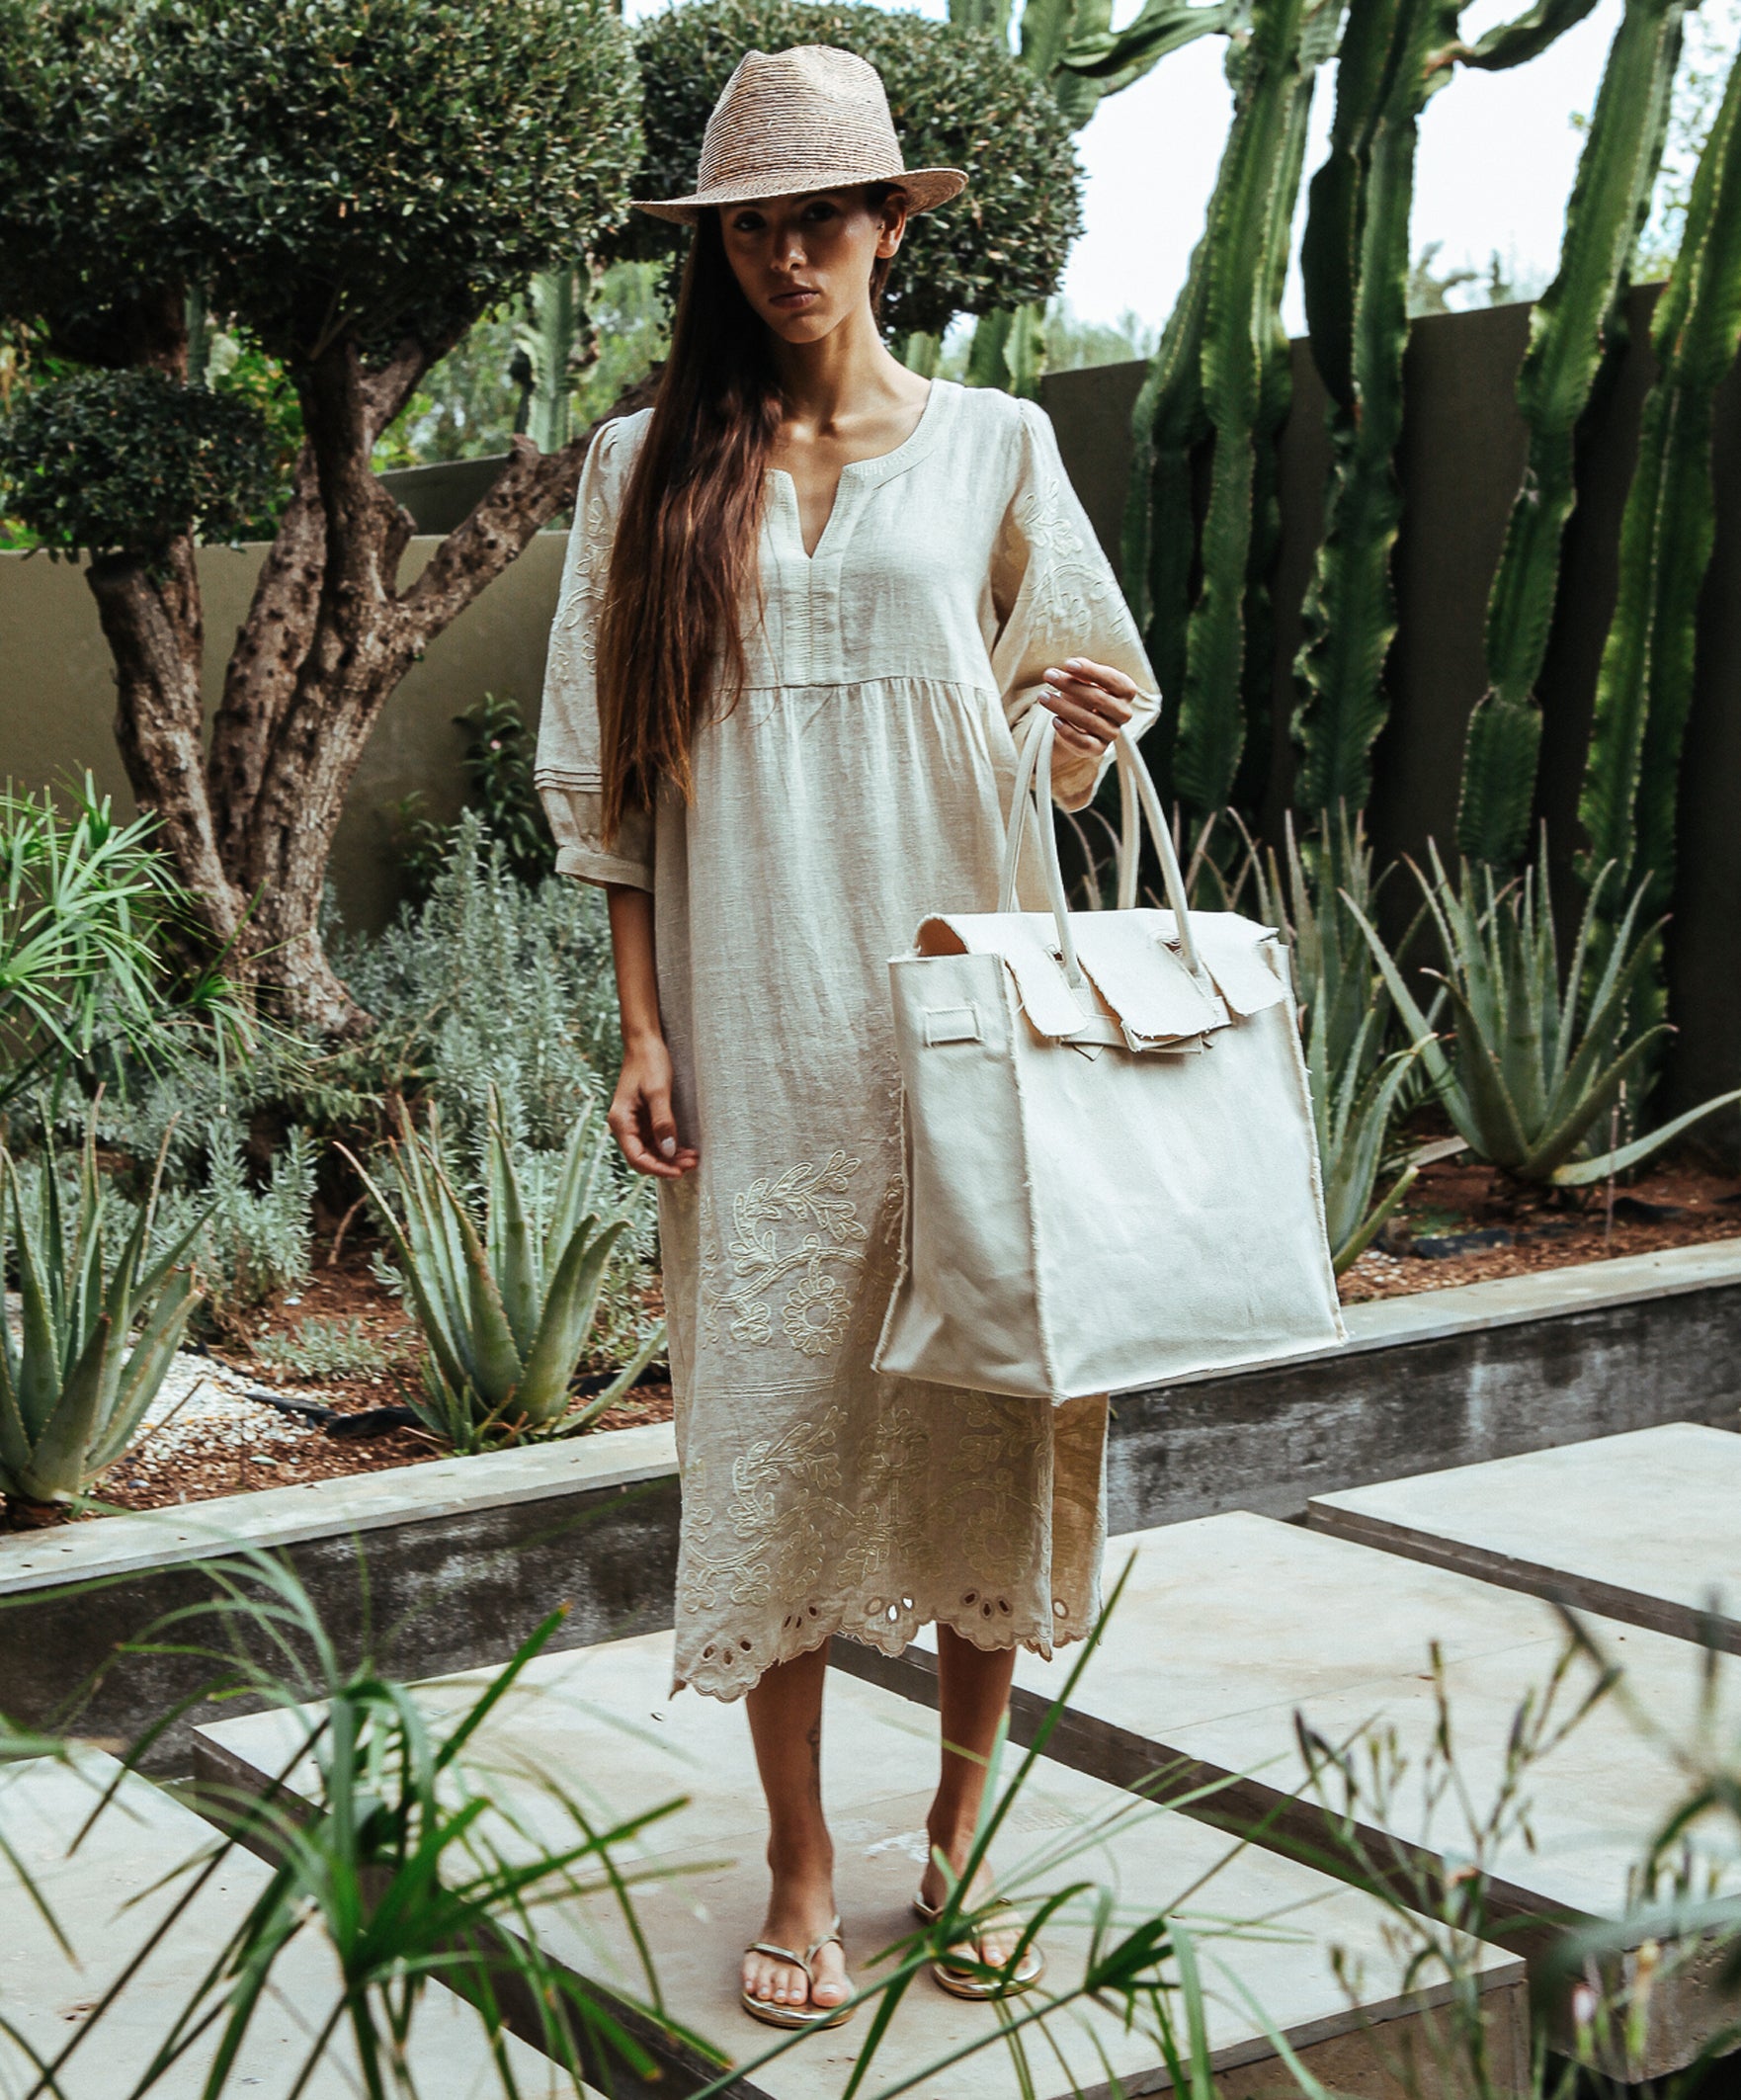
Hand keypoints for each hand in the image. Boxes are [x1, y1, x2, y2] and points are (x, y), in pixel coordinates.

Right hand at [609, 1033, 698, 1178]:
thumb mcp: (658, 1091)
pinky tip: (685, 1149)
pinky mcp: (644, 1118)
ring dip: (670, 1157)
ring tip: (693, 1158)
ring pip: (651, 1150)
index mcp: (621, 1120)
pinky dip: (670, 1146)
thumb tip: (668, 1151)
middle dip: (667, 1164)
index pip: (636, 1157)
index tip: (678, 1172)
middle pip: (643, 1157)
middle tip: (691, 1164)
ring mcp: (634, 1122)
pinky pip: (655, 1140)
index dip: (657, 1168)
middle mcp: (624, 1125)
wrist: (645, 1043)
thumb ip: (662, 1121)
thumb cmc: (649, 1062)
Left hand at [1037, 659, 1137, 753]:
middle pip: (1098, 699)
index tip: (1067, 664)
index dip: (1090, 671)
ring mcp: (1112, 732)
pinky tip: (1055, 720)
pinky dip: (1068, 732)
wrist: (1079, 723)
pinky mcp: (1099, 748)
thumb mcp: (1084, 679)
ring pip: (1089, 720)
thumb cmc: (1083, 694)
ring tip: (1043, 696)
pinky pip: (1084, 742)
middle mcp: (1124, 713)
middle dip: (1070, 685)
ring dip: (1063, 707)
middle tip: (1048, 676)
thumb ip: (1081, 672)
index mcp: (1126, 691)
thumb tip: (1071, 666)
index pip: (1112, 679)